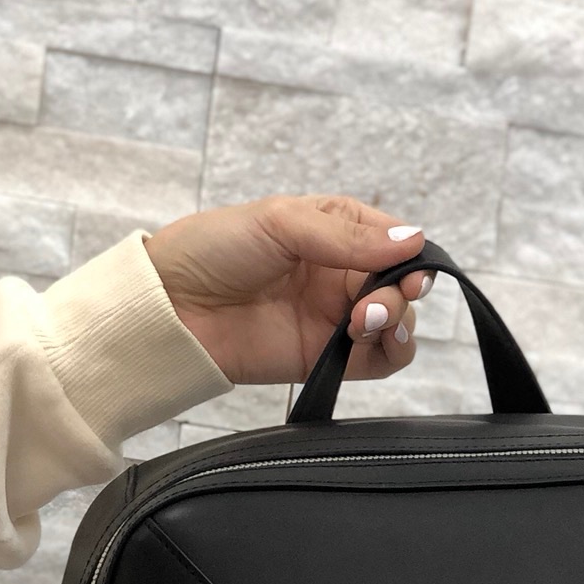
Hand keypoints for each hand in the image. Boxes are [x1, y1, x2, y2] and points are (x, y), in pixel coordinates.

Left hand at [143, 193, 434, 387]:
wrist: (172, 308)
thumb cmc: (214, 249)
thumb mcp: (282, 222)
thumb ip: (348, 238)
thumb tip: (412, 240)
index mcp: (334, 230)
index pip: (394, 240)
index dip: (411, 256)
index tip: (410, 269)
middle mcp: (340, 274)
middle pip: (401, 287)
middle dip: (401, 294)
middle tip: (375, 304)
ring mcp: (334, 318)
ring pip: (396, 325)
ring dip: (396, 322)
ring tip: (365, 321)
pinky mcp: (326, 358)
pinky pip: (377, 361)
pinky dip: (388, 352)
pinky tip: (369, 340)